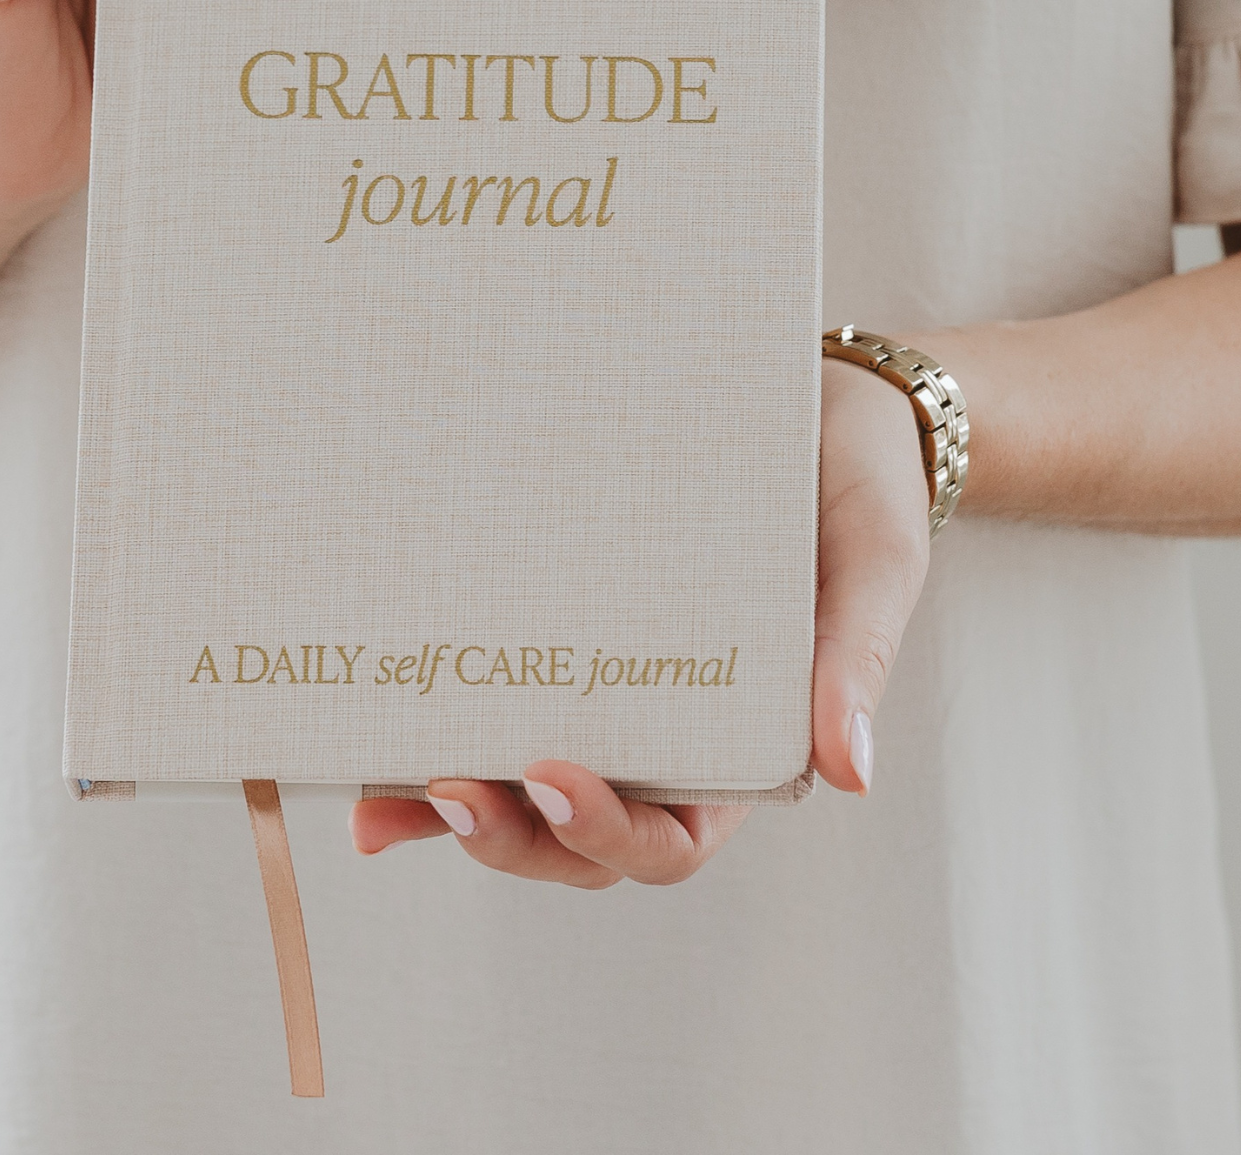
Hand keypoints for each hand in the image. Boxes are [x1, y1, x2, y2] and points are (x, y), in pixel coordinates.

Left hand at [348, 357, 933, 883]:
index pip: (670, 837)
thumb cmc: (856, 487)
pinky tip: (366, 757)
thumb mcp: (875, 560)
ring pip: (518, 791)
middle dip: (510, 832)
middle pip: (575, 837)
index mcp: (739, 745)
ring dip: (450, 810)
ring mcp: (600, 691)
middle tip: (448, 789)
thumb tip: (849, 775)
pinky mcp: (556, 633)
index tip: (554, 776)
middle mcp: (661, 735)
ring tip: (379, 802)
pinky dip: (430, 738)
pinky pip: (493, 699)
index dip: (609, 832)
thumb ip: (856, 657)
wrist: (823, 403)